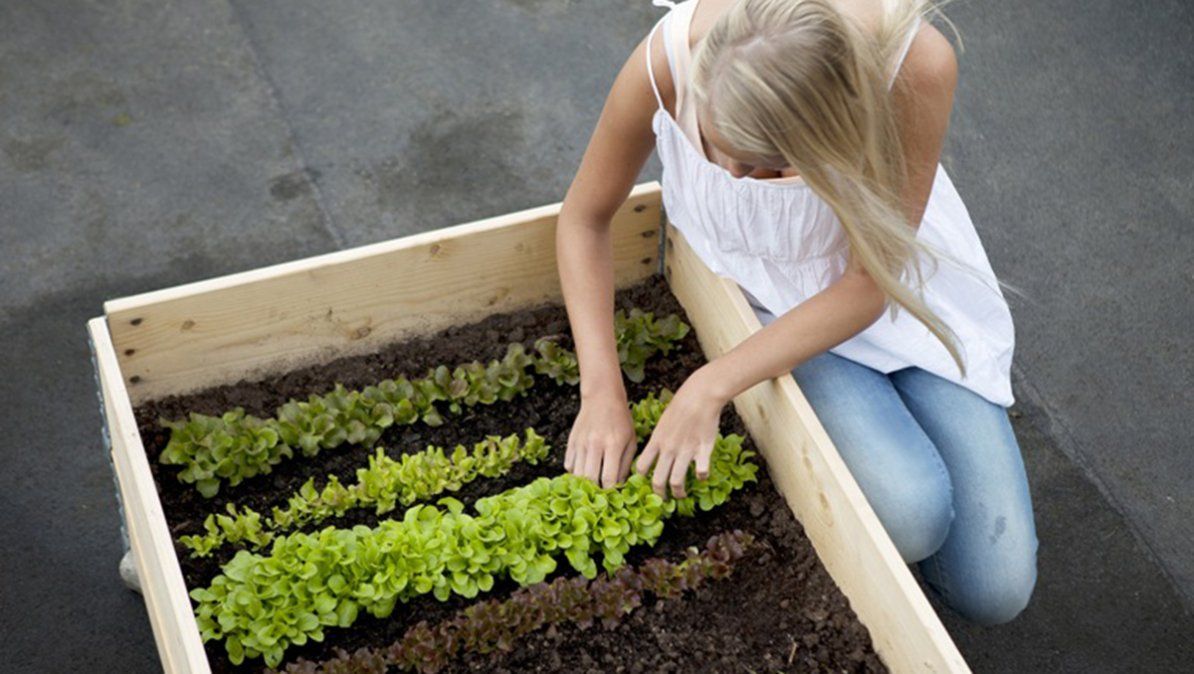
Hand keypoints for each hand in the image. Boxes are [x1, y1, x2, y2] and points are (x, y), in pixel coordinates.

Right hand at [565, 388, 637, 488]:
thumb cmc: (621, 420)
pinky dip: (574, 472)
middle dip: (595, 491)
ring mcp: (580, 443)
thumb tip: (619, 485)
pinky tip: (584, 471)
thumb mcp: (631, 440)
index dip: (611, 491)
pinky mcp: (571, 441)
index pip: (609, 478)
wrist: (602, 397)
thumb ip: (626, 464)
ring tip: (592, 486)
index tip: (614, 496)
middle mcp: (595, 444)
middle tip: (601, 494)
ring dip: (584, 483)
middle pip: (590, 479)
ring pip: (577, 474)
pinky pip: (568, 465)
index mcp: (613, 445)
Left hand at [635, 366, 727, 498]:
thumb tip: (654, 454)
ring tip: (681, 495)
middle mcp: (668, 449)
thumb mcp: (662, 422)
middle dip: (659, 493)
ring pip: (677, 481)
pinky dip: (702, 477)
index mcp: (656, 441)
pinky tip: (702, 476)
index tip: (644, 483)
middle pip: (657, 480)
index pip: (641, 467)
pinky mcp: (703, 450)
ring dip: (678, 492)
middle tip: (662, 498)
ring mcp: (685, 450)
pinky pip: (701, 471)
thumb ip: (659, 440)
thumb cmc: (681, 406)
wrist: (700, 395)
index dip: (641, 479)